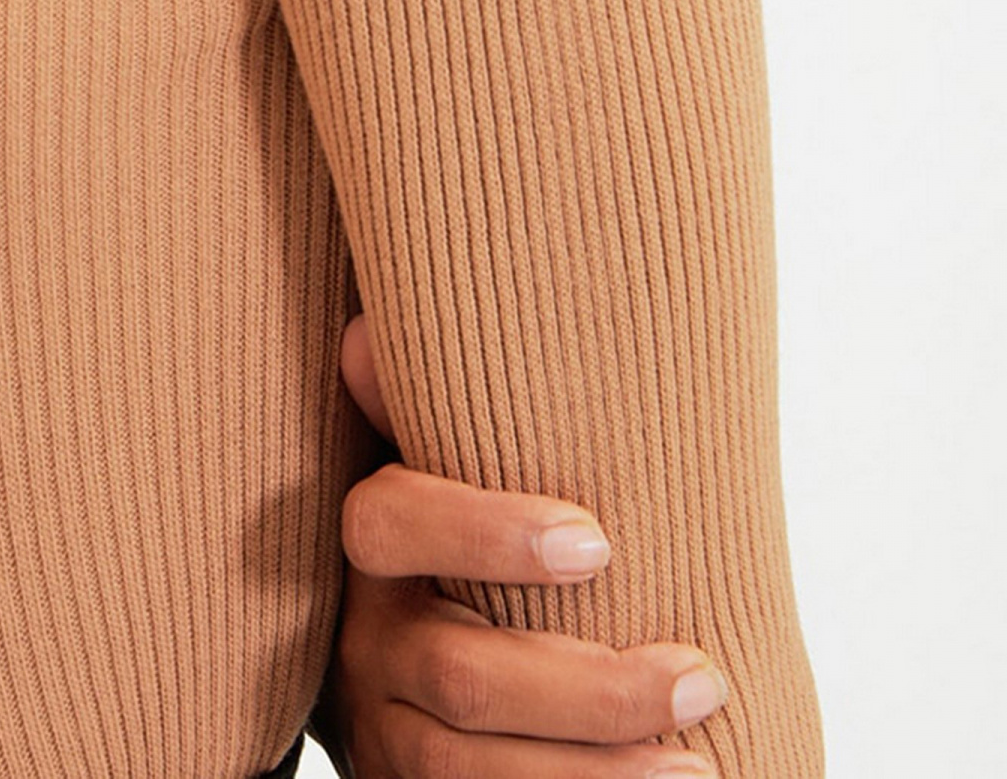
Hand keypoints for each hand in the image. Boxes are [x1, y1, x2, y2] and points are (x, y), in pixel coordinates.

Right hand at [321, 312, 729, 777]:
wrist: (400, 681)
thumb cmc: (449, 550)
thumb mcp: (423, 477)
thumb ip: (414, 410)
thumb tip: (366, 332)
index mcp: (368, 554)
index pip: (391, 525)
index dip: (484, 531)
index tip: (597, 541)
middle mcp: (368, 648)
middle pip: (462, 677)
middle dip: (591, 689)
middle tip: (701, 679)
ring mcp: (390, 736)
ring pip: (475, 772)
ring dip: (597, 777)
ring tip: (700, 770)